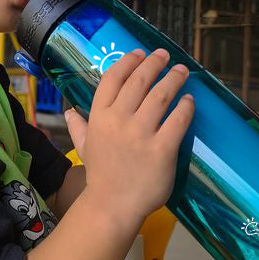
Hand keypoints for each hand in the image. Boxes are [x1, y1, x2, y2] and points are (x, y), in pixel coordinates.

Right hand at [65, 49, 193, 222]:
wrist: (112, 207)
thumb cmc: (101, 175)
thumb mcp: (85, 147)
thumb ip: (79, 127)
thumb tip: (69, 112)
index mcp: (99, 117)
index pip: (113, 78)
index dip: (128, 61)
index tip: (140, 52)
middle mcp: (118, 120)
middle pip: (139, 81)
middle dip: (154, 63)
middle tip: (166, 55)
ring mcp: (141, 134)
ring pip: (161, 95)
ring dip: (173, 78)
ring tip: (182, 71)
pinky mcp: (162, 149)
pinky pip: (178, 120)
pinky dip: (186, 106)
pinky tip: (189, 100)